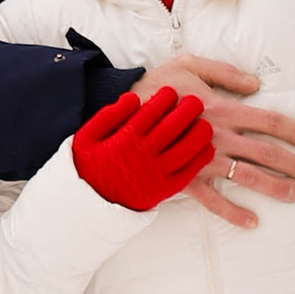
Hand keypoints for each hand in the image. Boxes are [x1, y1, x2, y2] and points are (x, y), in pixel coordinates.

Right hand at [73, 81, 216, 212]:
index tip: (171, 91)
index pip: (151, 112)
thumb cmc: (88, 165)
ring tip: (205, 123)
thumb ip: (108, 115)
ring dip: (199, 134)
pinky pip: (188, 173)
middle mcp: (143, 155)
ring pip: (185, 149)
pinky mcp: (164, 190)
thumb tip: (131, 98)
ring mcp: (155, 173)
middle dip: (187, 111)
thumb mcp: (87, 136)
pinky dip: (200, 159)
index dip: (164, 99)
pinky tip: (207, 148)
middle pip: (172, 127)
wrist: (88, 202)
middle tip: (195, 101)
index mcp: (124, 139)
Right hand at [162, 53, 294, 229]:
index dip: (293, 130)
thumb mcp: (189, 64)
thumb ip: (224, 73)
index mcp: (221, 108)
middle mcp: (218, 136)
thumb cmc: (156, 87)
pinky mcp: (185, 178)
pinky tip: (252, 222)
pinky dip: (233, 213)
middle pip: (265, 152)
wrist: (121, 114)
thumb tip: (256, 84)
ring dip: (274, 187)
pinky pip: (213, 200)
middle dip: (293, 164)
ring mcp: (202, 159)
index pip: (268, 120)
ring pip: (246, 176)